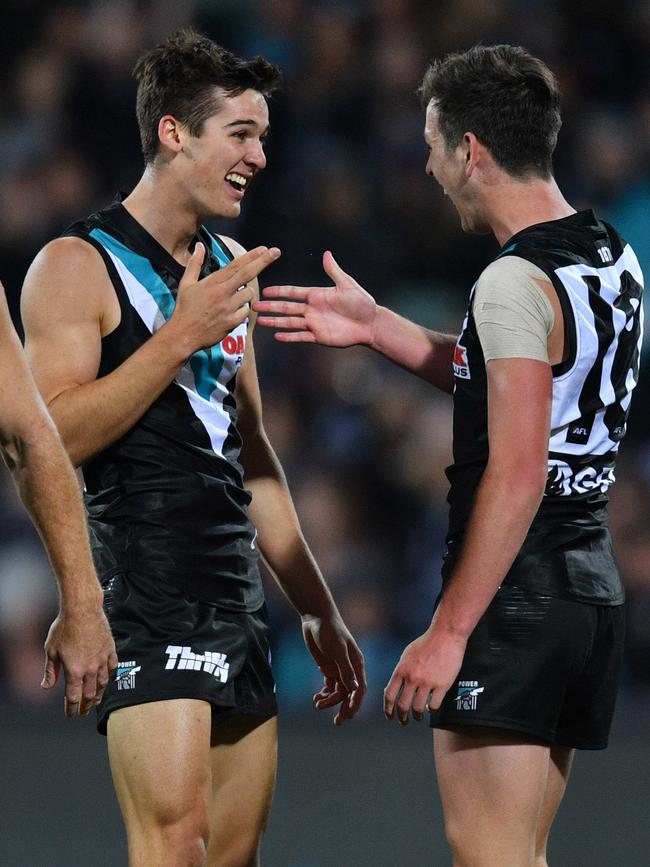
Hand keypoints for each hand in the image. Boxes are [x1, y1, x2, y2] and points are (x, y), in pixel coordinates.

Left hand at [41, 604, 117, 717]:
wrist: (83, 610)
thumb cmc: (65, 627)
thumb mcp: (51, 650)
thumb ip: (50, 671)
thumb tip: (46, 686)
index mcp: (74, 671)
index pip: (73, 697)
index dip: (72, 708)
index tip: (71, 714)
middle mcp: (90, 668)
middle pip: (89, 694)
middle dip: (85, 706)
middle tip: (83, 711)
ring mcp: (102, 659)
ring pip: (103, 683)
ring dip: (98, 694)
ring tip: (95, 700)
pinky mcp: (110, 649)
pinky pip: (112, 667)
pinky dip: (109, 676)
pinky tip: (106, 679)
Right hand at [170, 242, 280, 353]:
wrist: (183, 334)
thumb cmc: (184, 308)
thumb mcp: (186, 283)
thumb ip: (195, 263)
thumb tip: (199, 245)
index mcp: (213, 282)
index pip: (236, 265)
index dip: (251, 256)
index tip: (264, 248)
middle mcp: (223, 293)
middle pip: (248, 274)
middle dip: (263, 261)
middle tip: (276, 251)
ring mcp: (229, 308)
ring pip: (249, 294)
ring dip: (246, 293)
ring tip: (232, 297)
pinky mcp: (232, 322)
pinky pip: (246, 312)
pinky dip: (242, 310)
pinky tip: (232, 311)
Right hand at [253, 250, 376, 346]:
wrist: (369, 323)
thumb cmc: (361, 302)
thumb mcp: (347, 285)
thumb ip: (334, 271)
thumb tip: (326, 254)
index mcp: (316, 295)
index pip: (293, 292)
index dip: (279, 291)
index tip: (264, 290)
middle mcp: (312, 309)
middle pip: (286, 308)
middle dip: (270, 307)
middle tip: (254, 306)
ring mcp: (314, 323)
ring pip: (290, 322)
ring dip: (275, 322)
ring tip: (260, 322)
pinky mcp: (319, 336)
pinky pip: (301, 336)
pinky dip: (289, 336)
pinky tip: (277, 336)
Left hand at [302, 611, 365, 724]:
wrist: (316, 617)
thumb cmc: (330, 630)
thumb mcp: (338, 650)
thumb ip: (345, 670)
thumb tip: (355, 689)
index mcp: (357, 664)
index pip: (360, 688)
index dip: (356, 703)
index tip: (348, 715)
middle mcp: (350, 669)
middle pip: (350, 693)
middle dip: (344, 708)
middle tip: (337, 722)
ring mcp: (339, 669)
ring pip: (338, 692)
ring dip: (330, 701)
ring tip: (317, 704)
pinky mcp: (328, 667)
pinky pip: (329, 686)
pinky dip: (324, 693)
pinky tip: (316, 697)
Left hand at [383, 626, 466, 724]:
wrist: (445, 635)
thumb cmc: (426, 643)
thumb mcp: (407, 655)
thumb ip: (401, 671)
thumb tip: (394, 687)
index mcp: (401, 670)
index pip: (389, 695)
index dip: (388, 709)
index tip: (389, 716)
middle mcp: (412, 678)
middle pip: (402, 706)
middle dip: (401, 717)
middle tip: (403, 722)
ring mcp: (427, 682)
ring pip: (418, 709)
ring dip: (417, 716)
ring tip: (418, 717)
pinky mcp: (442, 685)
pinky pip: (434, 705)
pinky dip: (431, 710)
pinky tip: (431, 708)